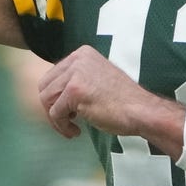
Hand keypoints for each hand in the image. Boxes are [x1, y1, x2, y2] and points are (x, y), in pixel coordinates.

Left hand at [38, 45, 178, 142]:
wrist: (141, 110)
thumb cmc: (122, 101)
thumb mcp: (96, 78)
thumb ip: (76, 79)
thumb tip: (51, 93)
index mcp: (82, 53)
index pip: (53, 75)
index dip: (56, 97)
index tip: (68, 111)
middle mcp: (77, 59)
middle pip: (44, 86)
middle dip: (51, 107)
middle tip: (66, 121)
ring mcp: (75, 74)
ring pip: (46, 99)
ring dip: (55, 119)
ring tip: (71, 127)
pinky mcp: (74, 91)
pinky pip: (55, 113)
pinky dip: (61, 126)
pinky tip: (75, 131)